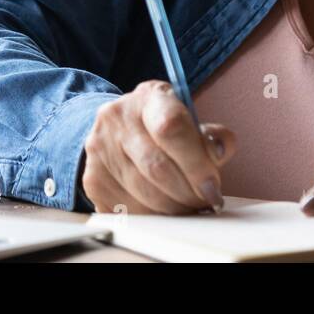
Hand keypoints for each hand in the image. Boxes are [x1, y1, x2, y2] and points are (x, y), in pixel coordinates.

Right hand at [80, 80, 236, 213]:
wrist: (118, 131)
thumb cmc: (163, 127)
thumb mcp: (190, 120)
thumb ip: (212, 136)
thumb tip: (220, 151)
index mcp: (149, 97)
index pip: (172, 127)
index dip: (196, 163)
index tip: (213, 187)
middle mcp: (118, 117)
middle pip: (157, 166)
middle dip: (188, 193)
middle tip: (205, 202)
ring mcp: (100, 148)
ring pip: (143, 192)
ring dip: (173, 209)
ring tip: (189, 207)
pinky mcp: (93, 179)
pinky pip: (128, 208)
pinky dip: (153, 217)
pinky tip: (165, 211)